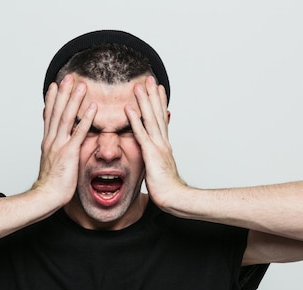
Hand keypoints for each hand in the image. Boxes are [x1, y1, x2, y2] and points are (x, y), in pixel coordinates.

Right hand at [34, 75, 96, 205]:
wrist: (46, 196)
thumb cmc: (51, 185)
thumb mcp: (52, 164)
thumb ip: (56, 152)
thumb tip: (58, 147)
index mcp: (48, 142)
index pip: (49, 116)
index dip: (53, 100)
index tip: (55, 86)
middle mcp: (52, 140)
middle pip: (57, 112)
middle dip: (63, 93)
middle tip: (69, 77)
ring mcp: (60, 145)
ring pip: (66, 117)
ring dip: (74, 100)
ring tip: (81, 85)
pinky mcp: (69, 153)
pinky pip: (79, 133)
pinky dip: (86, 119)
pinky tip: (92, 107)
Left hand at [125, 76, 186, 209]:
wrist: (174, 197)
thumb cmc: (167, 188)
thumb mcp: (160, 170)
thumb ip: (156, 160)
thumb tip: (153, 157)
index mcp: (164, 145)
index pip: (161, 119)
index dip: (159, 103)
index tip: (157, 89)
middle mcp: (162, 142)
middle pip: (158, 114)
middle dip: (153, 95)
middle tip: (150, 79)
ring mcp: (157, 146)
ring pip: (150, 119)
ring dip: (144, 101)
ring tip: (138, 86)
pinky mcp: (151, 154)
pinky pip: (141, 134)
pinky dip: (134, 120)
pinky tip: (128, 109)